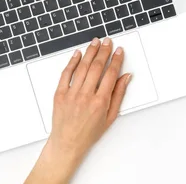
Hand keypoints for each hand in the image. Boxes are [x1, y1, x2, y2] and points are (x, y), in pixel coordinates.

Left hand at [26, 37, 130, 183]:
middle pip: (97, 67)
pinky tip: (78, 53)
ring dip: (90, 52)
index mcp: (100, 102)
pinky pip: (66, 74)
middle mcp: (86, 96)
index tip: (119, 51)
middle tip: (108, 41)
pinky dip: (72, 62)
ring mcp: (71, 94)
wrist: (67, 143)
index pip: (111, 74)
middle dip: (104, 51)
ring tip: (95, 42)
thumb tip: (126, 77)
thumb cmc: (89, 132)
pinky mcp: (59, 94)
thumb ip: (119, 95)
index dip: (116, 60)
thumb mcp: (110, 117)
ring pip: (82, 67)